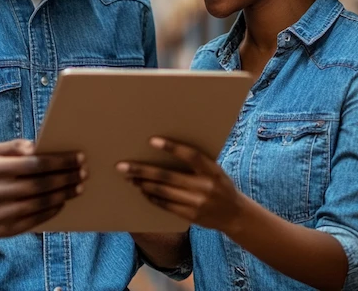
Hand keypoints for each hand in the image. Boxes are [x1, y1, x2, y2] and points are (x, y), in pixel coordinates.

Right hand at [0, 139, 86, 237]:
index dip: (58, 161)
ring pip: (39, 204)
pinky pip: (34, 221)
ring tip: (78, 187)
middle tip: (84, 172)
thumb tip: (37, 146)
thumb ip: (12, 146)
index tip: (78, 157)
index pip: (32, 164)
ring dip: (63, 195)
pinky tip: (63, 202)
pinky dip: (52, 210)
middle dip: (65, 178)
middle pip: (39, 185)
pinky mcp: (3, 231)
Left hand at [117, 137, 244, 234]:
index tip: (152, 140)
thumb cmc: (220, 185)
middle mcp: (205, 186)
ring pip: (163, 192)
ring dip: (144, 184)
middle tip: (122, 166)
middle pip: (168, 176)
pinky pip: (166, 205)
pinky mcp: (191, 216)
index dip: (172, 147)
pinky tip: (143, 191)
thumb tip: (167, 148)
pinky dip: (152, 197)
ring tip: (129, 178)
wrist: (234, 214)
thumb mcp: (215, 170)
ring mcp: (198, 203)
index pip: (191, 156)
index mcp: (212, 170)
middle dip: (142, 171)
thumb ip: (197, 163)